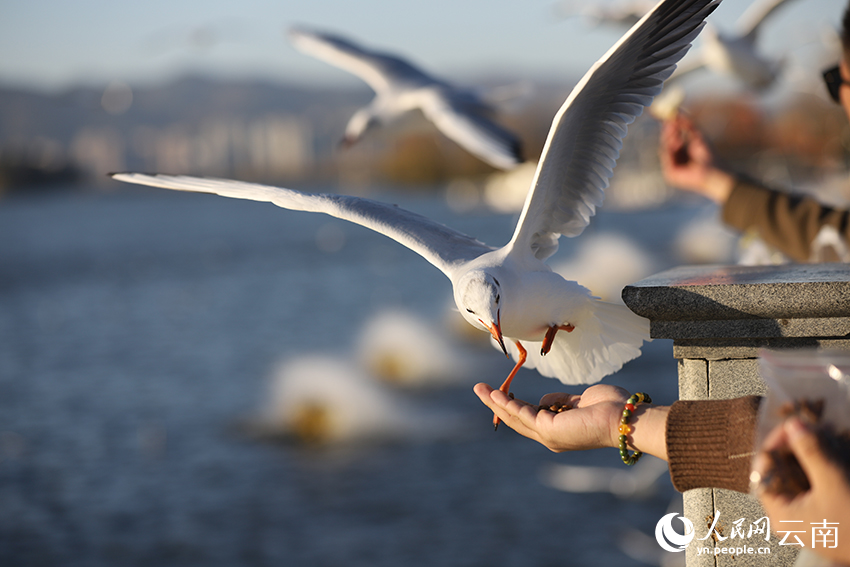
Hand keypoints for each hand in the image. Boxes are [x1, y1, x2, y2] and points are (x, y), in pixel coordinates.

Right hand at [473, 383, 668, 458]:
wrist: (624, 418)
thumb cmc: (610, 409)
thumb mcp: (579, 401)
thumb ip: (561, 401)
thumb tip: (544, 400)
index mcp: (559, 431)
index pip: (529, 419)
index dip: (512, 406)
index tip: (500, 393)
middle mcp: (551, 437)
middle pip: (516, 420)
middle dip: (496, 404)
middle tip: (480, 389)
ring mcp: (548, 436)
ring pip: (515, 417)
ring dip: (495, 402)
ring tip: (480, 389)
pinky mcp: (549, 429)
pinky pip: (522, 414)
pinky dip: (507, 404)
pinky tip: (495, 394)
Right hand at [659, 112, 734, 203]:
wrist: (714, 173)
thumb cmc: (710, 156)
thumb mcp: (698, 136)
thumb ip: (688, 125)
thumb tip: (678, 112)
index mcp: (683, 151)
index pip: (672, 137)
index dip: (669, 127)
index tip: (669, 116)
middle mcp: (676, 159)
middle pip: (665, 143)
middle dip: (667, 132)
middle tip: (669, 122)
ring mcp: (672, 167)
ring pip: (664, 149)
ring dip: (669, 139)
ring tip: (678, 135)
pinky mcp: (670, 174)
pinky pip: (665, 158)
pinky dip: (670, 149)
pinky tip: (678, 144)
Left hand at [754, 417, 849, 562]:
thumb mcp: (832, 481)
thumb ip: (811, 452)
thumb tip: (793, 424)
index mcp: (780, 514)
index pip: (764, 470)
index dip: (776, 444)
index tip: (791, 425)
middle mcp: (788, 518)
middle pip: (781, 473)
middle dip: (794, 448)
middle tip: (808, 428)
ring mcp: (806, 519)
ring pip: (799, 478)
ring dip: (808, 456)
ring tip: (820, 437)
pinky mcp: (824, 517)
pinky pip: (814, 487)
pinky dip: (820, 470)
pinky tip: (830, 455)